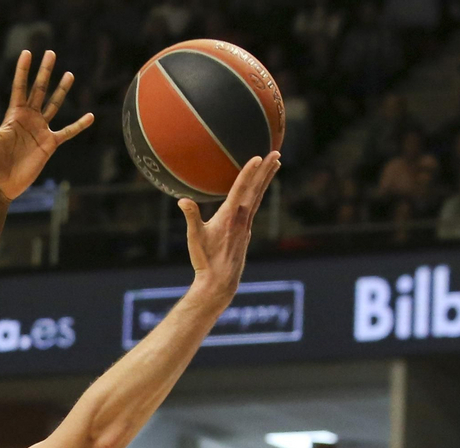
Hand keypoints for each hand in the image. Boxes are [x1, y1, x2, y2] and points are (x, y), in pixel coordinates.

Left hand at [0, 50, 94, 202]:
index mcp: (14, 114)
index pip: (20, 86)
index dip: (23, 70)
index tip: (27, 52)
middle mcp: (28, 118)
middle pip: (39, 89)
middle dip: (45, 71)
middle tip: (51, 53)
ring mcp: (40, 130)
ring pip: (54, 105)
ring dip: (61, 90)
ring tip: (70, 74)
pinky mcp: (49, 144)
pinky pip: (67, 132)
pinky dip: (78, 125)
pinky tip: (90, 117)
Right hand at [181, 152, 280, 302]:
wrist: (220, 282)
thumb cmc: (205, 260)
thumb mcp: (195, 237)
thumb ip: (191, 216)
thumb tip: (182, 200)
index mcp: (230, 216)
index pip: (241, 189)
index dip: (250, 172)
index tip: (260, 157)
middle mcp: (242, 218)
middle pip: (256, 189)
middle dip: (266, 170)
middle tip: (277, 152)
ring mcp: (246, 225)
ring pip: (259, 196)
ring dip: (266, 179)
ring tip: (276, 164)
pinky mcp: (246, 231)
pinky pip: (255, 205)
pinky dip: (259, 193)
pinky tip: (259, 189)